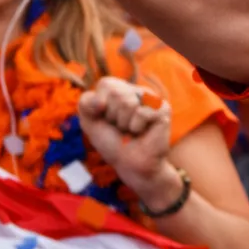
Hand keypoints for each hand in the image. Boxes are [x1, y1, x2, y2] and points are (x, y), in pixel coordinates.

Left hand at [77, 76, 172, 201]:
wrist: (130, 164)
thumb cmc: (111, 143)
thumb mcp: (89, 121)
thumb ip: (85, 103)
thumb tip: (101, 102)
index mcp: (120, 90)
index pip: (106, 84)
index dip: (99, 105)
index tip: (105, 120)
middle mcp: (137, 91)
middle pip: (116, 92)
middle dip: (112, 116)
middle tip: (121, 128)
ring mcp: (151, 99)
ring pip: (128, 102)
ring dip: (124, 124)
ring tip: (131, 131)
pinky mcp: (163, 109)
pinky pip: (142, 113)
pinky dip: (136, 128)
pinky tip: (142, 133)